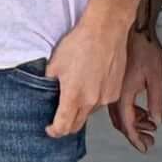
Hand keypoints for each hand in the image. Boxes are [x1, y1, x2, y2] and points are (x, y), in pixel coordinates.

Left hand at [43, 3, 133, 138]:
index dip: (54, 131)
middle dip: (66, 125)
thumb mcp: (54, 63)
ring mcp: (105, 98)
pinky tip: (90, 83)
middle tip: (59, 117)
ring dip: (81, 109)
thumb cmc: (80, 43)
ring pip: (89, 113)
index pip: (62, 127)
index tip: (49, 128)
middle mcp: (91, 102)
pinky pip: (102, 102)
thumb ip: (48, 83)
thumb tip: (46, 93)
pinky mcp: (116, 91)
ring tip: (76, 91)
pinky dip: (94, 99)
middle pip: (77, 125)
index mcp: (73, 97)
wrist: (105, 30)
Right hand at [115, 28, 161, 154]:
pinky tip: (142, 110)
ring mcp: (110, 89)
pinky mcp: (112, 83)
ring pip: (119, 115)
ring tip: (149, 125)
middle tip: (150, 139)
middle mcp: (112, 94)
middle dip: (136, 133)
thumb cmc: (145, 49)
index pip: (128, 125)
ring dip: (134, 122)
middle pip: (121, 123)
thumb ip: (156, 101)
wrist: (132, 29)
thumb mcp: (156, 77)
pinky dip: (130, 112)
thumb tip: (156, 121)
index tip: (145, 147)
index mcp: (123, 95)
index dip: (137, 139)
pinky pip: (117, 105)